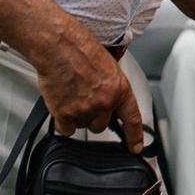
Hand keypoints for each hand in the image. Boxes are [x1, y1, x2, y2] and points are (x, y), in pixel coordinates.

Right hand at [34, 23, 144, 151]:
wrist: (60, 47)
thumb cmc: (82, 51)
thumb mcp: (109, 67)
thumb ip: (111, 88)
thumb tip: (109, 101)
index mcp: (120, 89)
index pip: (132, 119)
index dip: (134, 136)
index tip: (135, 148)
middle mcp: (105, 103)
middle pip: (101, 125)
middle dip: (93, 116)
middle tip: (83, 98)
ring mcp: (85, 110)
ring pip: (82, 126)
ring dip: (76, 116)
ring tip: (71, 94)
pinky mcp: (65, 115)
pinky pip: (65, 130)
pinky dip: (61, 121)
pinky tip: (61, 103)